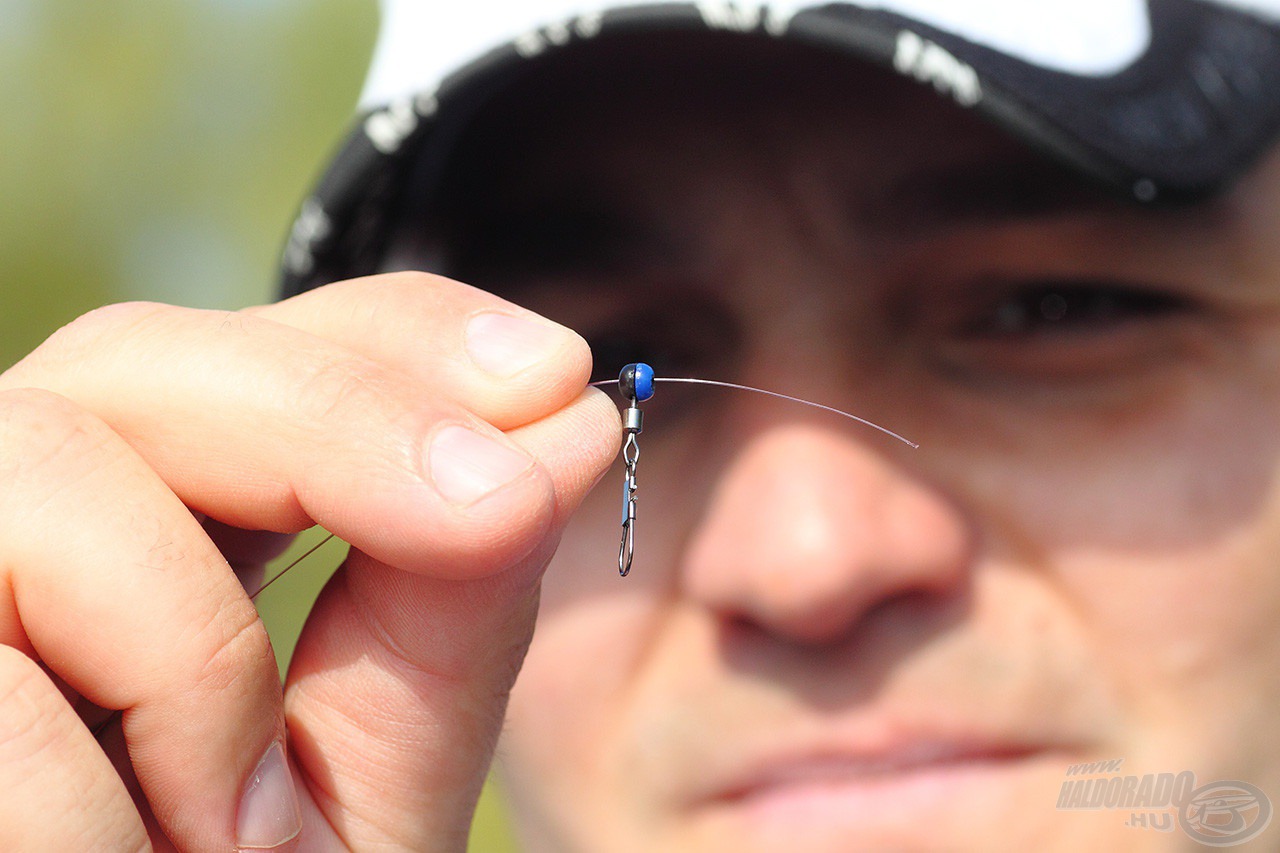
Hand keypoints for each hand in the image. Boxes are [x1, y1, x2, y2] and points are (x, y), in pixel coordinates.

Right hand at [0, 272, 619, 850]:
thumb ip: (449, 606)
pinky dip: (94, 797)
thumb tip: (563, 422)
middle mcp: (15, 532)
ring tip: (239, 825)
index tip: (554, 371)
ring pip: (44, 464)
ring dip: (191, 653)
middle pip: (143, 359)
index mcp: (148, 533)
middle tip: (499, 505)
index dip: (406, 335)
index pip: (268, 346)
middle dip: (345, 418)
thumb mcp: (367, 779)